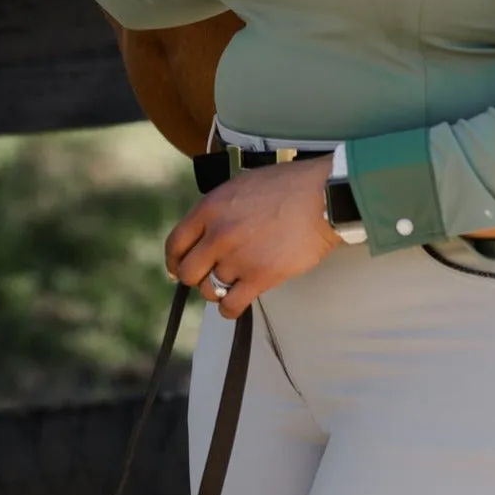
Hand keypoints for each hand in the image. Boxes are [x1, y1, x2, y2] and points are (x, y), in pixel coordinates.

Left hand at [165, 160, 341, 320]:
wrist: (321, 198)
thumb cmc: (287, 187)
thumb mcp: (241, 185)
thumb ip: (218, 209)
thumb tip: (204, 232)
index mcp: (210, 208)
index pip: (175, 243)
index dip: (174, 260)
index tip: (177, 268)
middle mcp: (218, 234)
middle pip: (188, 272)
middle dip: (195, 277)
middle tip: (208, 276)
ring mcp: (238, 257)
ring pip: (210, 289)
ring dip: (218, 290)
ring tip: (232, 283)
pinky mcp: (260, 277)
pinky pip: (231, 305)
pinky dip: (229, 309)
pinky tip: (236, 302)